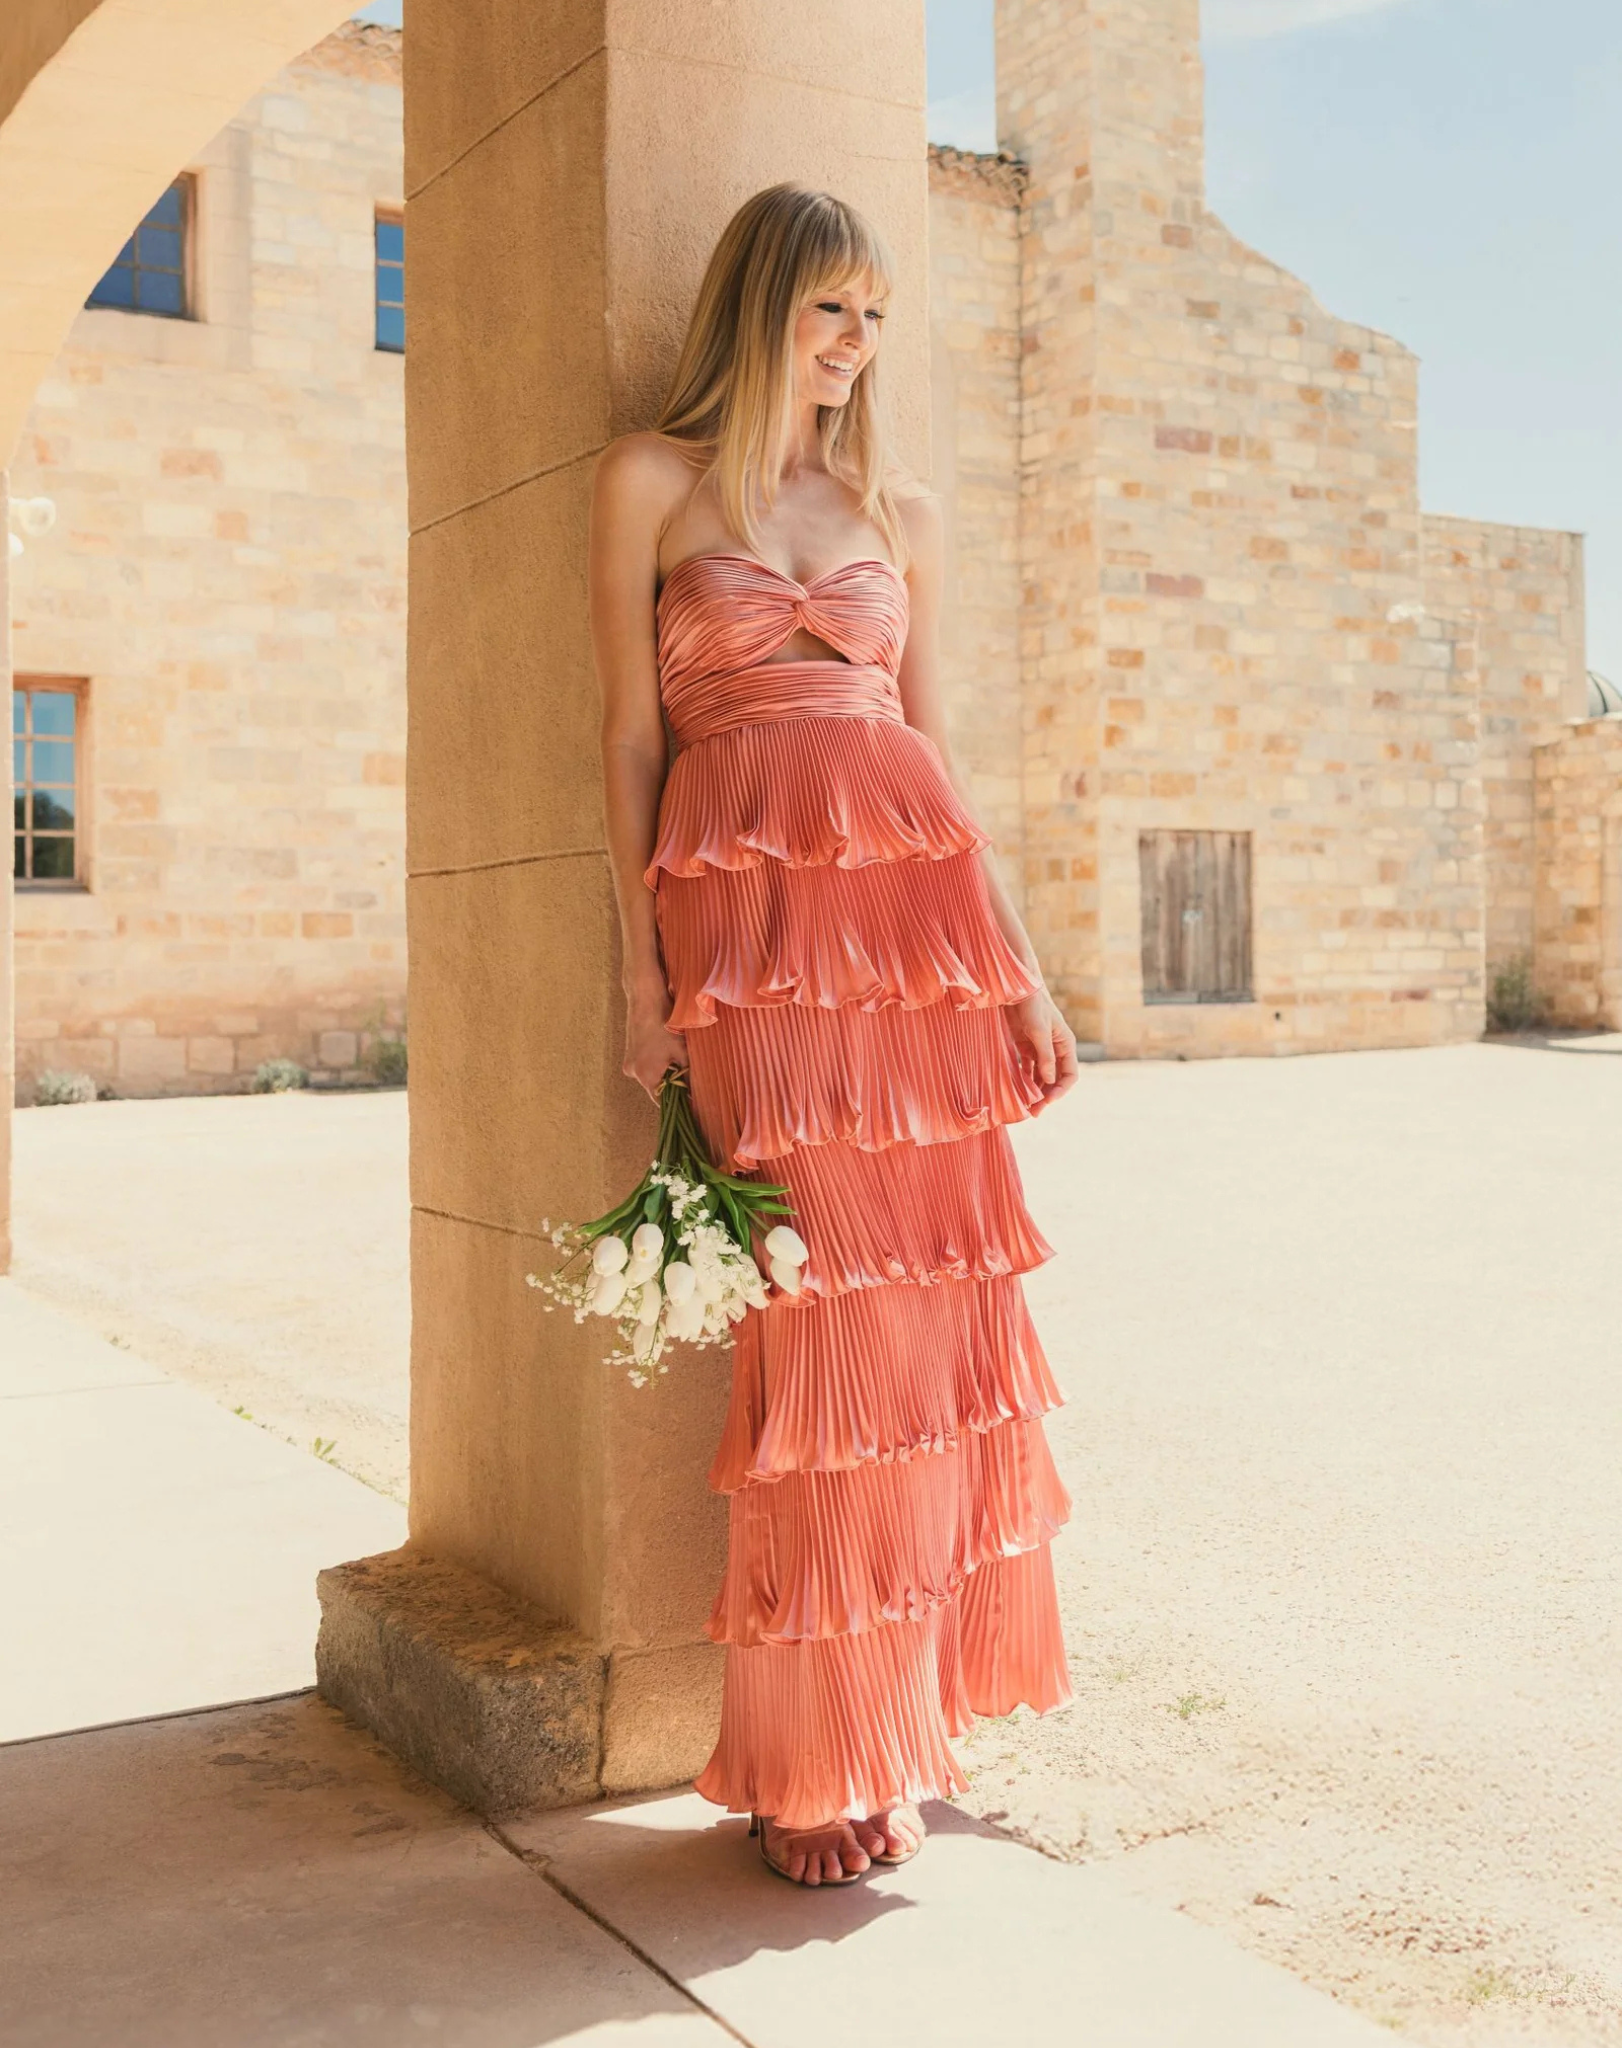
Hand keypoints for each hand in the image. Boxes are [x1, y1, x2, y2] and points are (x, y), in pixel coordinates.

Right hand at [623, 987, 687, 1099]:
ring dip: (665, 1073)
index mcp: (645, 1076)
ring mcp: (629, 1062)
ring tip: (679, 1060)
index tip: (691, 1104)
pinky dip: (657, 1063)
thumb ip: (689, 1076)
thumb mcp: (683, 1051)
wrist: (645, 997)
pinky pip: (646, 1065)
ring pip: (652, 1076)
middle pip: (656, 1089)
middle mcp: (633, 1073)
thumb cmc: (665, 1023)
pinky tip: (667, 1051)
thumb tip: (697, 1094)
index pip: (662, 1103)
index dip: (678, 1105)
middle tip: (690, 1081)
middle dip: (673, 1087)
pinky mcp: (629, 1052)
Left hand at [1007, 989, 1078, 1109]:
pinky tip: (1017, 1091)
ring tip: (1026, 1107)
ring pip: (1041, 1077)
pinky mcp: (1025, 1047)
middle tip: (1035, 1112)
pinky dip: (1024, 1080)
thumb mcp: (1039, 1031)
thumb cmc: (1032, 1005)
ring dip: (1035, 1091)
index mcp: (1065, 1044)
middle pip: (1055, 1079)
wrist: (1015, 989)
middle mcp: (1055, 1049)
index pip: (1070, 1074)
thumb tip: (1050, 1081)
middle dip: (1047, 1096)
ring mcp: (1040, 1049)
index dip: (1061, 1090)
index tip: (1048, 1101)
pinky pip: (1027, 1069)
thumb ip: (1045, 1056)